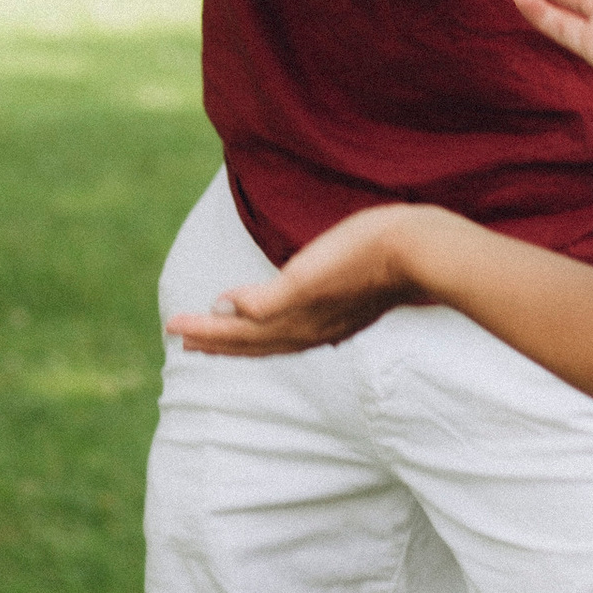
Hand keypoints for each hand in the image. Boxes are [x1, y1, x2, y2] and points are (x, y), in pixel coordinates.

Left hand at [166, 204, 465, 354]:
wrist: (421, 250)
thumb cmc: (362, 253)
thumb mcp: (309, 273)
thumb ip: (267, 300)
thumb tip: (224, 311)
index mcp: (296, 322)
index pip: (238, 333)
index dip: (204, 331)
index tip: (171, 327)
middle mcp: (310, 329)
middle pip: (252, 342)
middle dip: (217, 340)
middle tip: (183, 337)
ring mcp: (330, 322)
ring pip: (274, 338)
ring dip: (242, 338)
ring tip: (219, 335)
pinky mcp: (345, 308)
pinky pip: (297, 328)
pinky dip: (275, 328)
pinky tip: (279, 320)